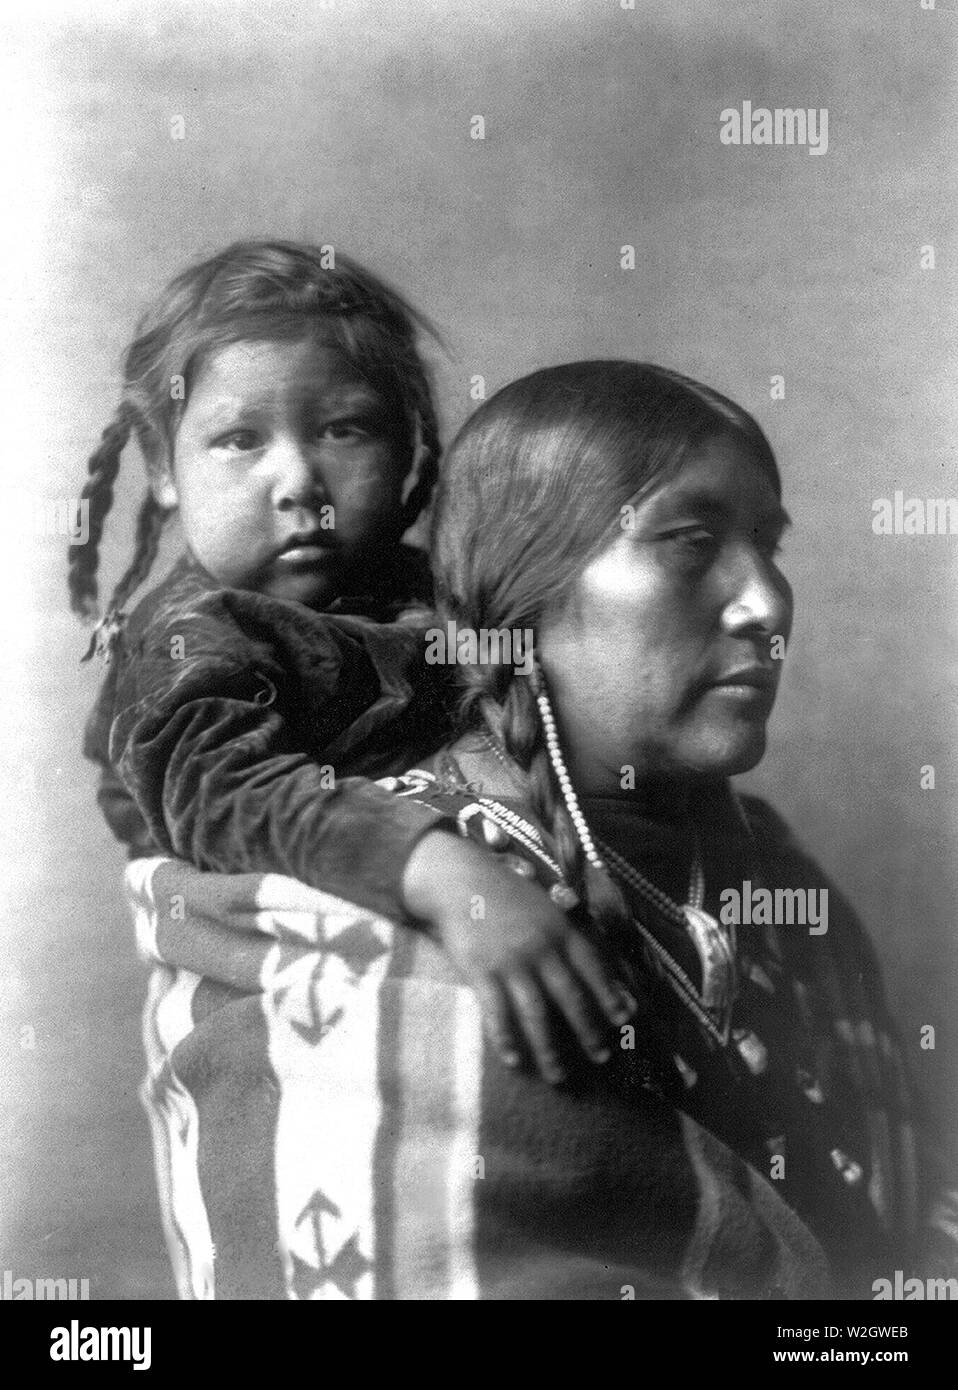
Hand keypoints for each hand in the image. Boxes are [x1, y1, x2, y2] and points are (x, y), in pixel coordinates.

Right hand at [401, 828, 636, 1083]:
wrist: (459, 880)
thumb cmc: (506, 894)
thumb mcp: (545, 908)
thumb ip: (568, 936)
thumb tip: (596, 965)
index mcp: (560, 930)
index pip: (593, 969)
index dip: (611, 996)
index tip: (625, 1022)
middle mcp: (541, 948)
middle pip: (571, 998)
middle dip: (589, 1032)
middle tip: (602, 1057)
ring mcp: (511, 962)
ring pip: (536, 1015)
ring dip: (550, 1049)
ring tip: (559, 1076)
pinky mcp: (482, 972)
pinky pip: (497, 1013)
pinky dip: (506, 1039)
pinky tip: (514, 1061)